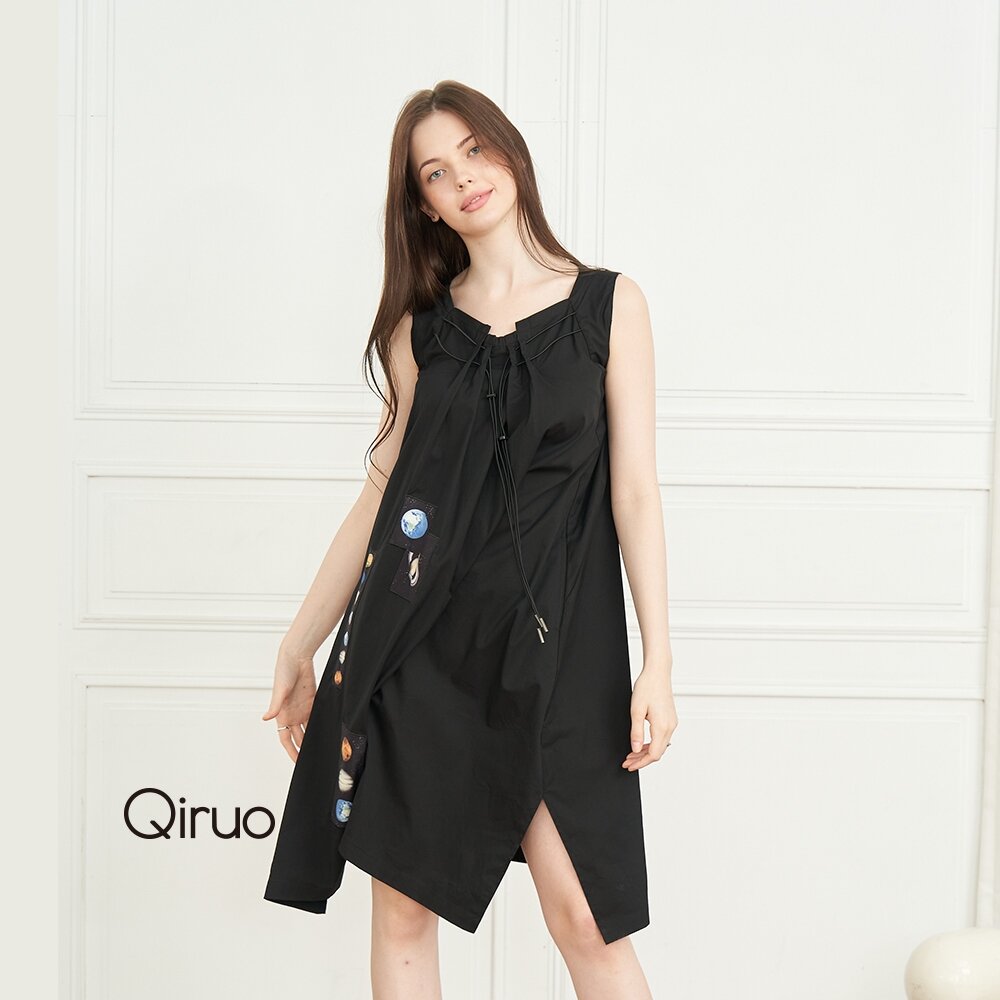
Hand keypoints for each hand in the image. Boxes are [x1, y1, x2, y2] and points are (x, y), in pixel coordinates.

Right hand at [261, 645, 317, 762]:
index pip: (286, 738)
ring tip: (321, 749)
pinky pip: (315, 716)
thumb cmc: (284, 671)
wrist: (297, 657)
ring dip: (312, 738)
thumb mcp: (280, 690)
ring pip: (308, 728)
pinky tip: (326, 731)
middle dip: (303, 748)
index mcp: (282, 714)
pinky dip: (319, 724)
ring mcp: (303, 708)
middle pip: (299, 737)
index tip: (297, 762)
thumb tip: (265, 718)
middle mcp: (292, 714)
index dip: (291, 751)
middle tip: (312, 759)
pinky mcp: (312, 700)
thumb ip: (275, 706)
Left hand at [621, 666, 677, 770]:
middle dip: (642, 759)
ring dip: (646, 752)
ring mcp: (672, 723)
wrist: (658, 672)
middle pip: (657, 752)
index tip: (629, 765)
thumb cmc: (647, 687)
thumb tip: (635, 749)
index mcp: (662, 726)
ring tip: (632, 754)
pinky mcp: (671, 719)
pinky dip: (651, 743)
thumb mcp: (636, 710)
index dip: (640, 763)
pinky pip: (662, 737)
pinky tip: (642, 743)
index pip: (653, 754)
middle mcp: (670, 727)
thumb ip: (636, 732)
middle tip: (627, 762)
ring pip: (660, 746)